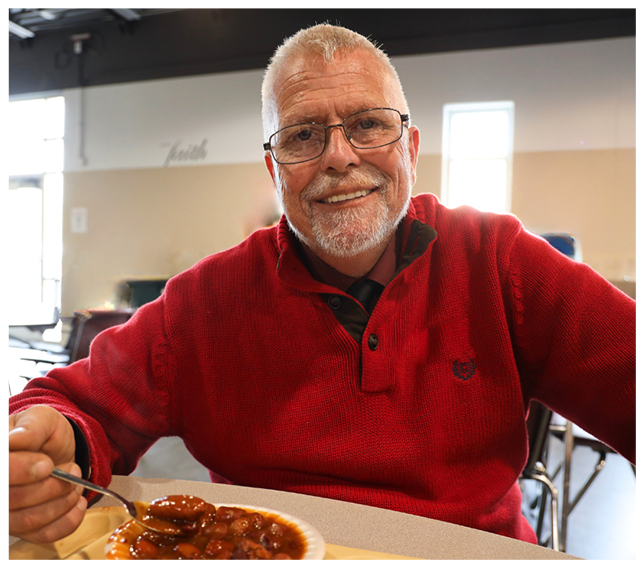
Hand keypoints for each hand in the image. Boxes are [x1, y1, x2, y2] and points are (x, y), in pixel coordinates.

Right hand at [9, 404, 87, 542]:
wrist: (55, 450)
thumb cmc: (44, 433)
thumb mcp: (41, 419)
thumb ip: (31, 428)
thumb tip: (14, 441)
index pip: (1, 473)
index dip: (20, 471)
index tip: (47, 464)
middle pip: (12, 501)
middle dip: (51, 486)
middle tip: (72, 470)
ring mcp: (5, 513)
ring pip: (28, 521)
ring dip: (61, 502)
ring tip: (75, 483)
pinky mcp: (22, 528)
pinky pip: (42, 535)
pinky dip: (67, 521)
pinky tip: (77, 504)